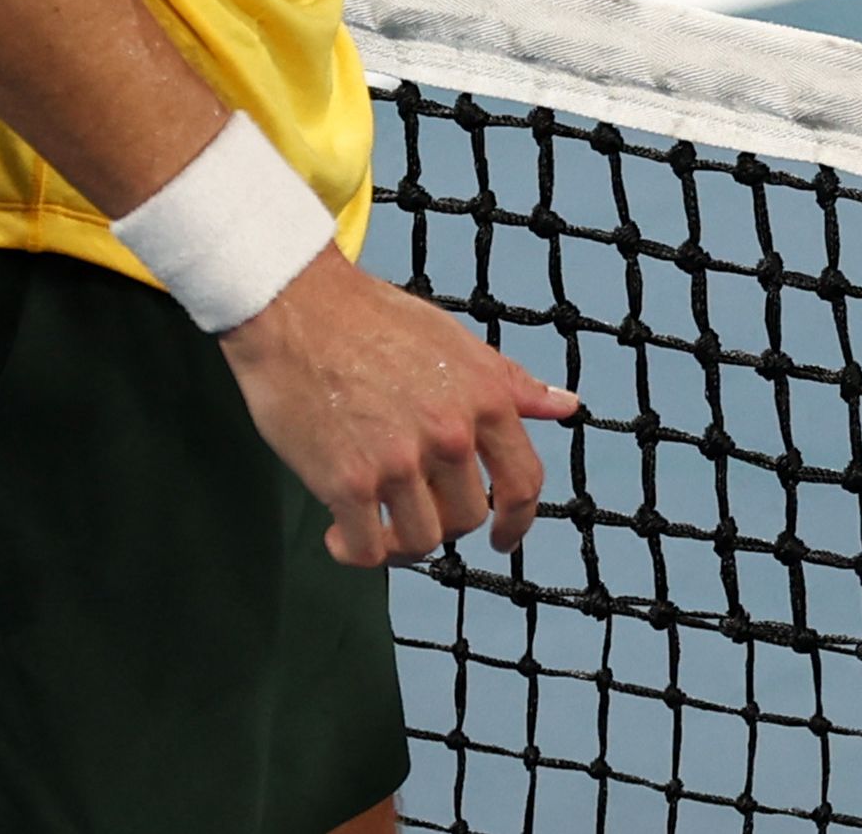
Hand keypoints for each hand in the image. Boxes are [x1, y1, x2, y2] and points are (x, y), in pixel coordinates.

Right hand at [219, 249, 580, 566]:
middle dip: (444, 522)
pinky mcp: (346, 482)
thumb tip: (565, 405)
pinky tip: (341, 534)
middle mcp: (451, 434)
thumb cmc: (372, 319)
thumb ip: (510, 383)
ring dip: (400, 544)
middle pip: (467, 517)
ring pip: (422, 540)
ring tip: (377, 525)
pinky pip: (367, 549)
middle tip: (413, 509)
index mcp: (486, 399)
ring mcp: (399, 461)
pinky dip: (356, 553)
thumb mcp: (457, 341)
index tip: (503, 538)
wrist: (296, 308)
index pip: (524, 481)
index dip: (518, 520)